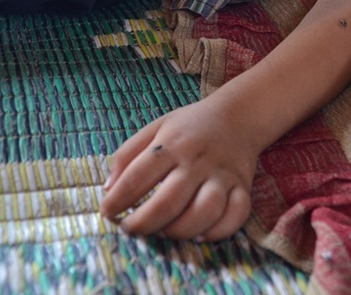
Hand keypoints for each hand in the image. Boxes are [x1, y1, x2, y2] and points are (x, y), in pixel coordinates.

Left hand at [99, 97, 256, 240]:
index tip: (107, 212)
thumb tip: (107, 189)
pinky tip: (200, 234)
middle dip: (143, 223)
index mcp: (172, 144)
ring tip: (163, 232)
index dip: (117, 200)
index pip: (138, 175)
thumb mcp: (155, 128)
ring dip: (180, 230)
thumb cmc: (190, 127)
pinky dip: (218, 231)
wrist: (239, 115)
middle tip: (130, 229)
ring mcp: (223, 175)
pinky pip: (237, 215)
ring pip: (205, 211)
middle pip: (169, 201)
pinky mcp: (243, 187)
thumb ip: (127, 155)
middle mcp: (198, 161)